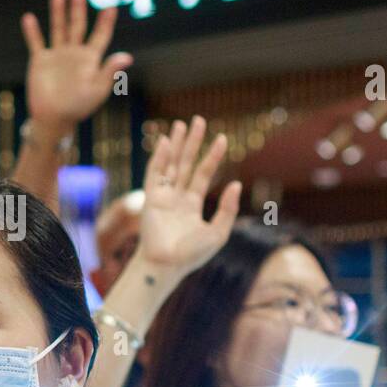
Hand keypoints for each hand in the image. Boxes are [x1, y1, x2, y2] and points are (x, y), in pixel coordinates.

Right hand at [21, 0, 131, 131]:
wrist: (54, 119)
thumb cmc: (79, 107)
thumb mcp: (97, 89)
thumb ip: (109, 71)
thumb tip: (127, 56)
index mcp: (90, 59)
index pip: (100, 35)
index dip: (105, 21)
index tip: (110, 6)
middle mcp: (74, 54)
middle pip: (77, 25)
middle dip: (78, 8)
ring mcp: (57, 56)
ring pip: (58, 29)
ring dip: (57, 13)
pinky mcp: (40, 61)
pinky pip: (36, 43)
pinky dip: (32, 31)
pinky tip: (29, 18)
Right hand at [135, 116, 241, 280]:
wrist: (167, 266)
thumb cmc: (192, 255)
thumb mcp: (218, 232)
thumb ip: (227, 208)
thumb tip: (236, 183)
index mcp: (192, 205)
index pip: (203, 174)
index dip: (212, 156)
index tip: (222, 138)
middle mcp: (177, 197)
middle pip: (186, 163)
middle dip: (192, 142)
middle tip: (198, 120)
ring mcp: (163, 197)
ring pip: (171, 164)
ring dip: (176, 144)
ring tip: (181, 123)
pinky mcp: (150, 199)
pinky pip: (155, 173)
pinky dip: (160, 158)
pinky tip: (166, 141)